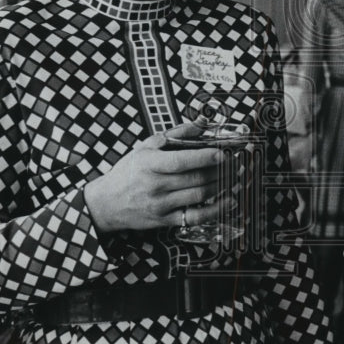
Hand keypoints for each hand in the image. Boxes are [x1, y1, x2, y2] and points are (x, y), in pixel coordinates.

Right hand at [83, 123, 228, 232]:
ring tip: (236, 176)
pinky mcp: (165, 220)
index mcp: (150, 163)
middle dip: (222, 170)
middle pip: (196, 178)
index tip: (224, 152)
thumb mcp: (146, 146)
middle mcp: (156, 185)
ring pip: (200, 196)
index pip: (182, 161)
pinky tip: (230, 201)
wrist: (106, 203)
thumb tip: (202, 123)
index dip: (206, 157)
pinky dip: (216, 210)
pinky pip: (195, 217)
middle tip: (237, 162)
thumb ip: (176, 134)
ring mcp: (161, 205)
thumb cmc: (129, 171)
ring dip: (223, 186)